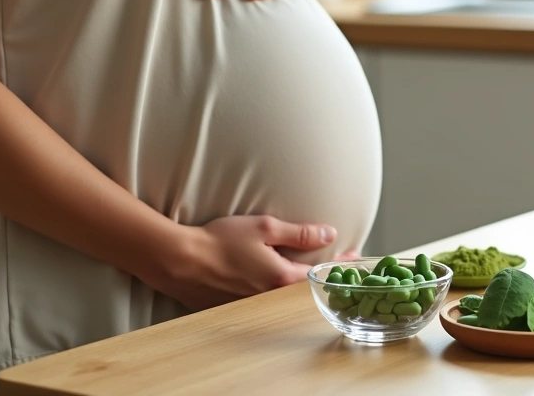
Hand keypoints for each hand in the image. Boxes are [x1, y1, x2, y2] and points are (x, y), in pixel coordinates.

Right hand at [152, 215, 355, 310]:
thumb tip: (330, 235)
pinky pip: (264, 299)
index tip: (354, 257)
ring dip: (298, 282)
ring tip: (311, 269)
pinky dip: (275, 288)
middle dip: (321, 274)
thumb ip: (300, 233)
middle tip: (337, 262)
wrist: (179, 261)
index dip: (339, 263)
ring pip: (283, 294)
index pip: (320, 272)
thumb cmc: (220, 241)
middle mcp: (270, 297)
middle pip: (304, 287)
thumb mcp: (264, 228)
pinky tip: (274, 278)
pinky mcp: (236, 306)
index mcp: (281, 278)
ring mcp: (252, 305)